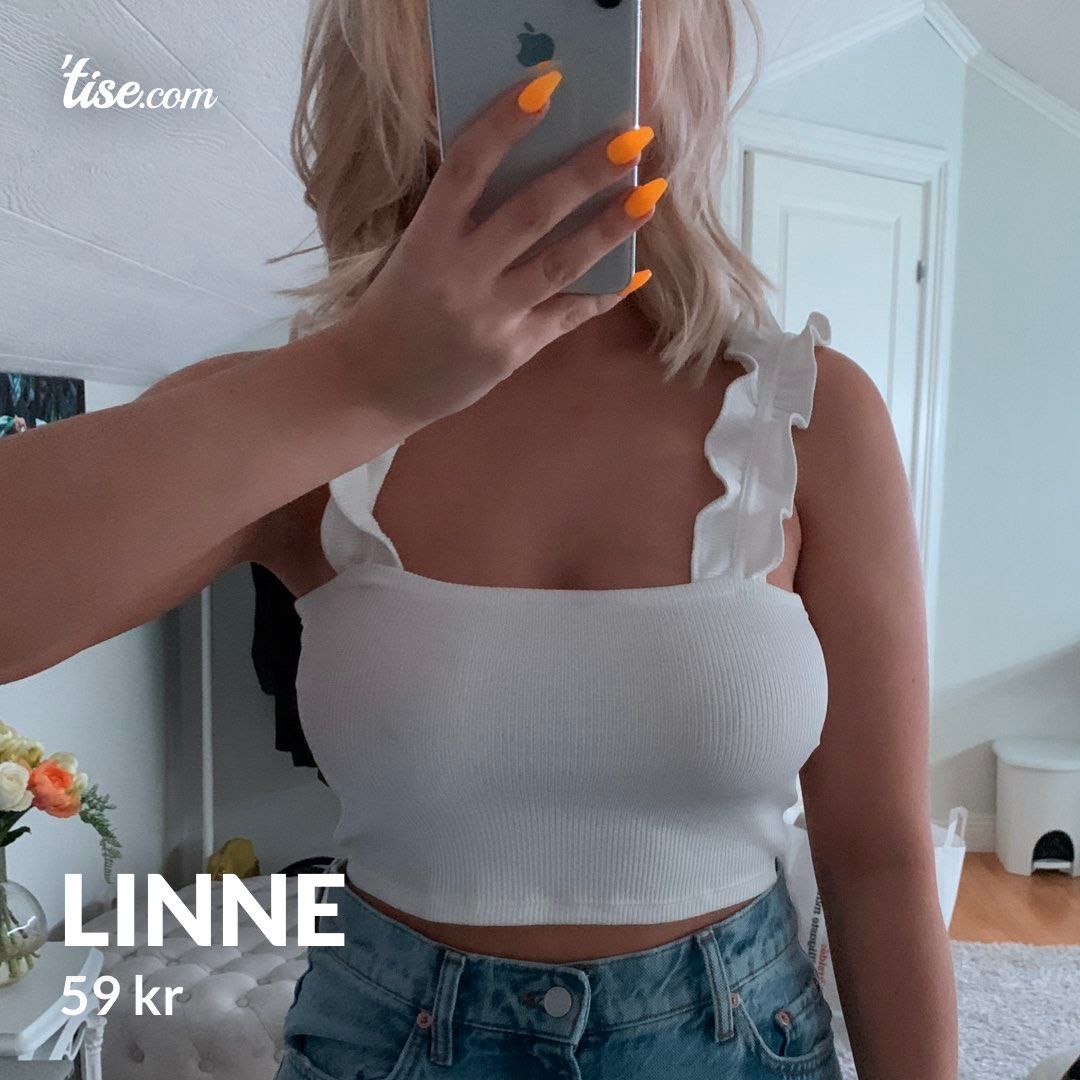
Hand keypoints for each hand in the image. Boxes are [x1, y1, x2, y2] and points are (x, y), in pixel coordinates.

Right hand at [335, 68, 665, 430]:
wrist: (375, 385)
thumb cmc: (395, 306)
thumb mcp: (413, 251)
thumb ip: (458, 217)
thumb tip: (524, 163)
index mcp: (425, 239)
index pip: (466, 169)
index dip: (505, 125)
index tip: (548, 86)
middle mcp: (458, 276)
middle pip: (530, 213)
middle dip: (586, 172)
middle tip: (632, 138)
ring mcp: (488, 317)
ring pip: (560, 265)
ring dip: (610, 228)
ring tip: (649, 195)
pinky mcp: (511, 352)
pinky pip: (567, 316)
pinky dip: (604, 293)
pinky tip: (637, 271)